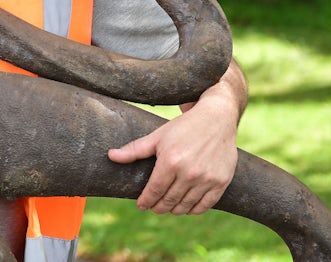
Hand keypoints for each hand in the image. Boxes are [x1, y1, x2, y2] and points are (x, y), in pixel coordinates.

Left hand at [108, 59, 246, 214]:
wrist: (216, 119)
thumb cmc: (183, 127)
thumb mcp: (157, 136)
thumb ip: (134, 150)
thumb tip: (110, 156)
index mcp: (170, 161)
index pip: (155, 190)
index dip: (146, 200)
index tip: (141, 205)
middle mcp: (189, 173)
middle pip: (169, 200)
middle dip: (159, 207)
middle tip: (153, 208)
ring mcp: (207, 179)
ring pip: (186, 205)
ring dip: (174, 210)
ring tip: (168, 208)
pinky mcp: (220, 182)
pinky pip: (205, 205)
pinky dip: (193, 210)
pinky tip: (186, 207)